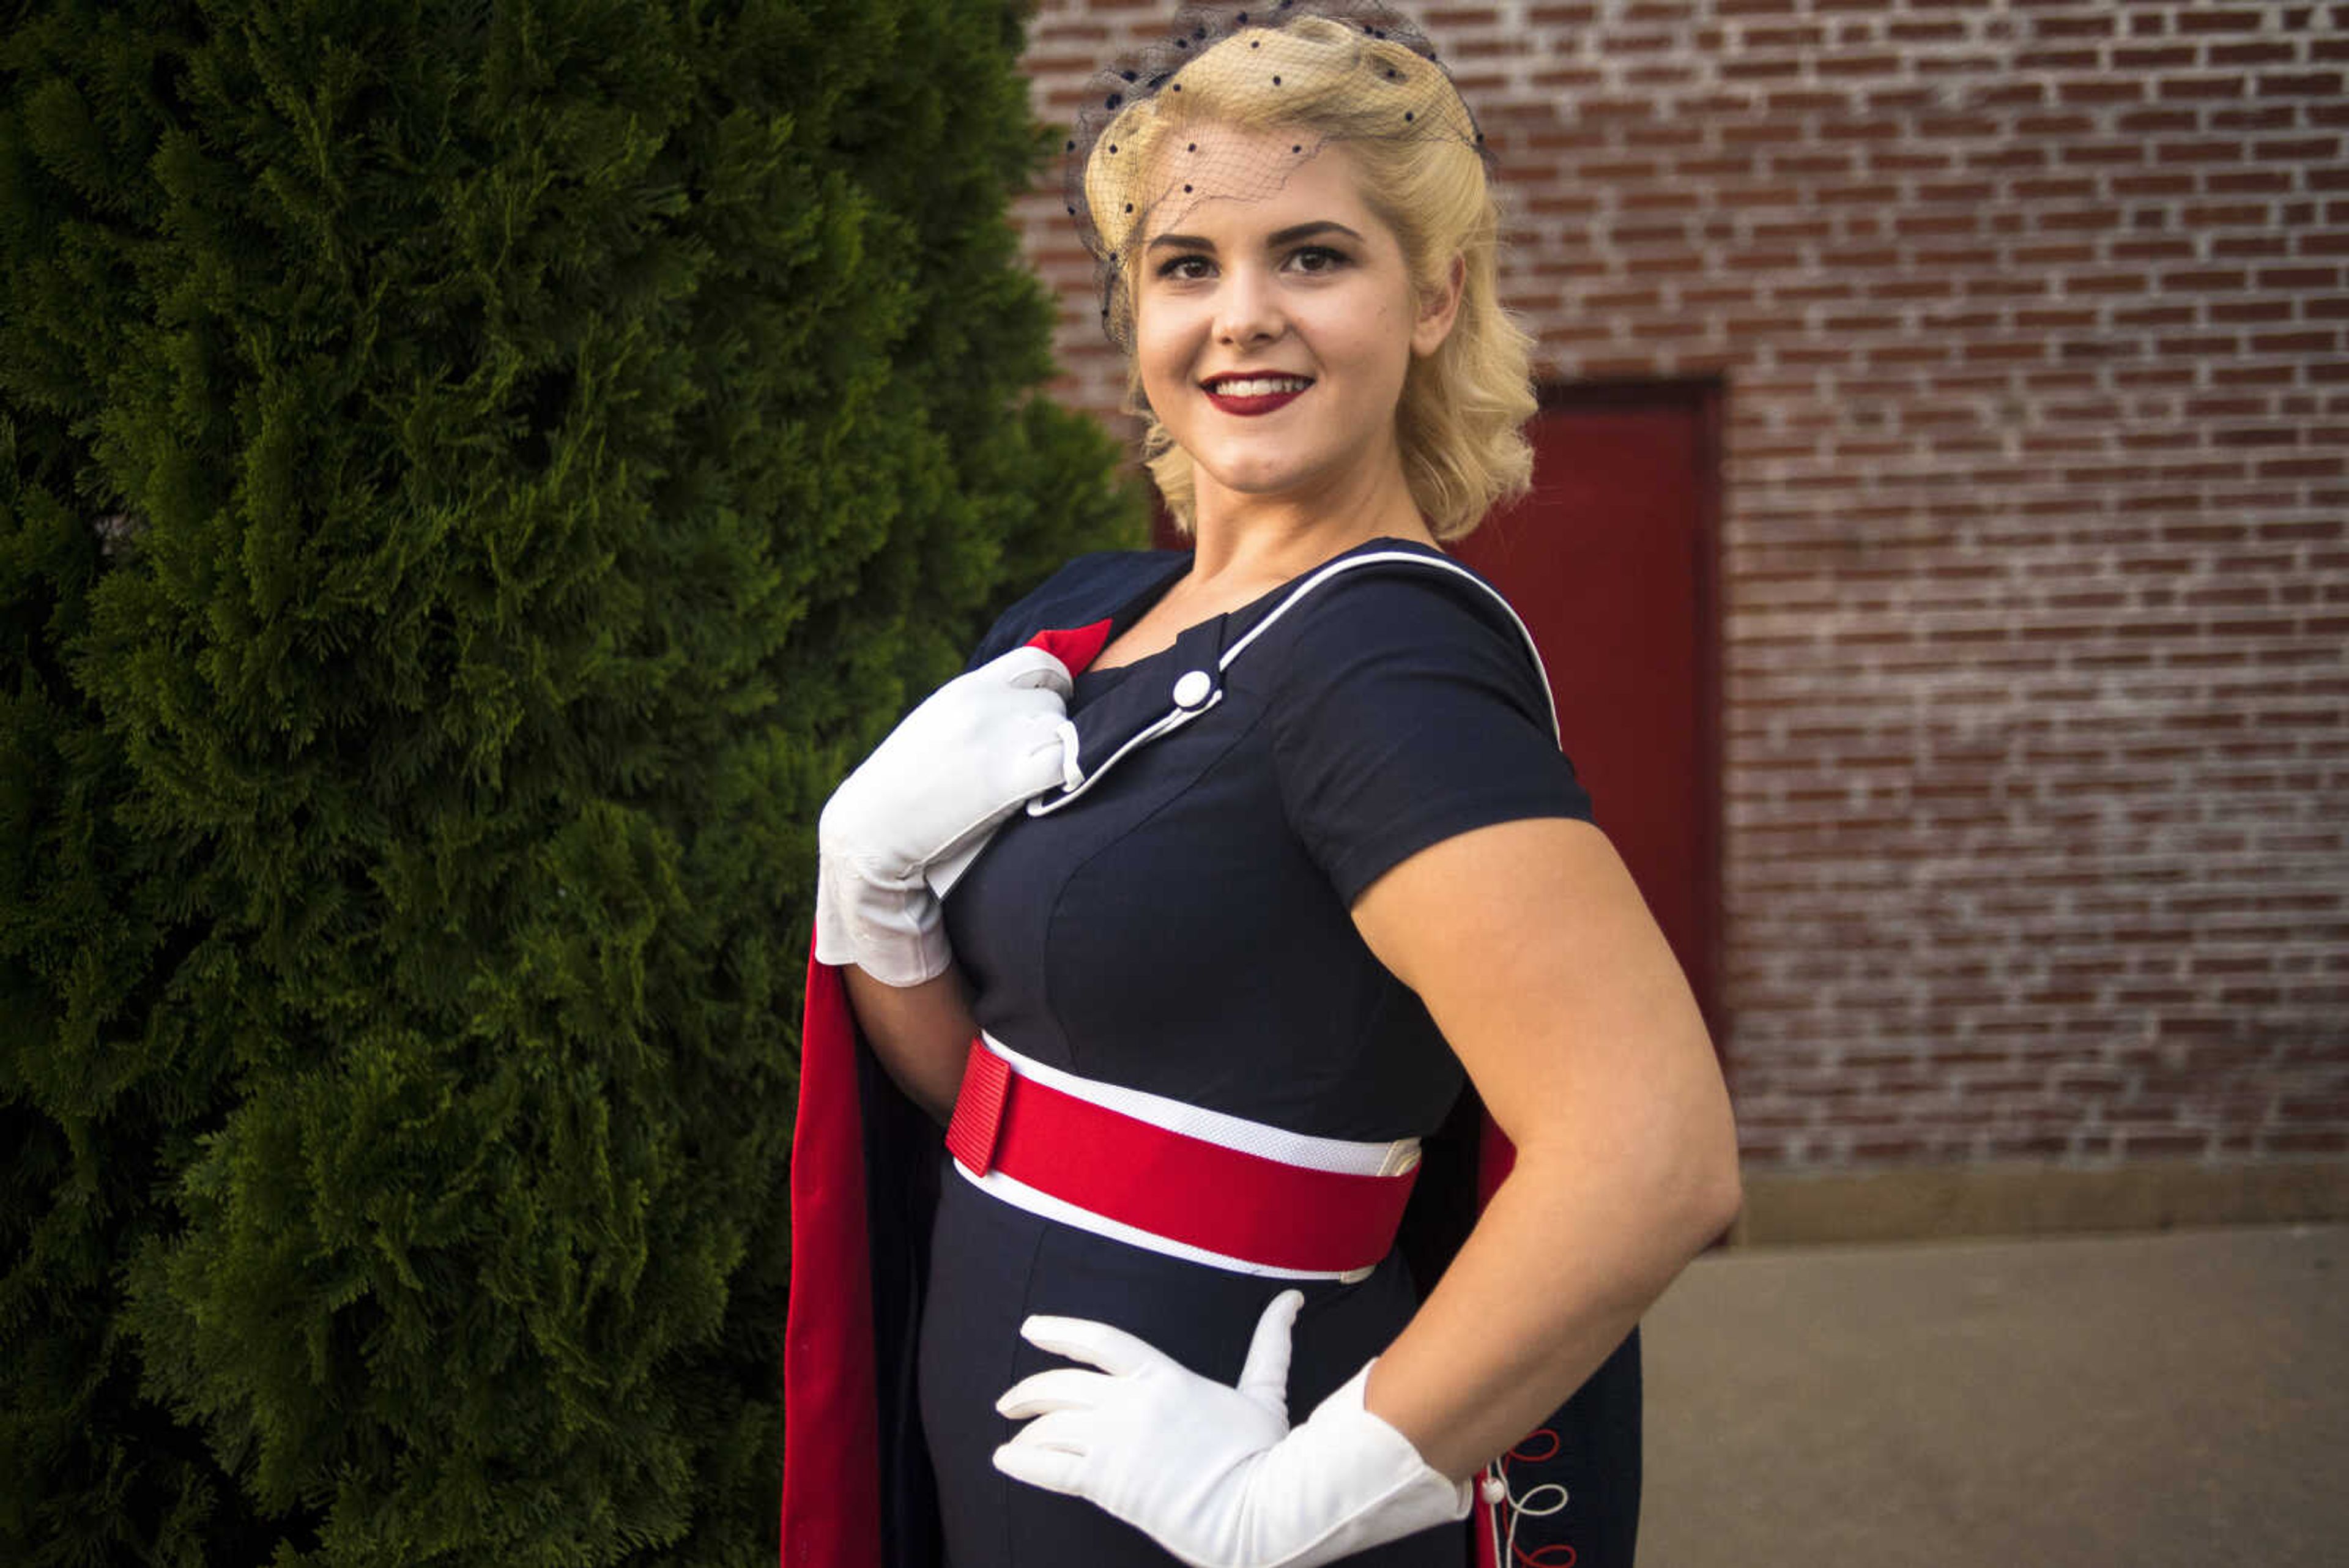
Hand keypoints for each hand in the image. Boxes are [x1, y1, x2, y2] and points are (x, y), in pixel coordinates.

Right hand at [814, 644, 1072, 984]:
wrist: (873, 825)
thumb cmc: (905, 783)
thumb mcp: (938, 723)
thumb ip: (978, 708)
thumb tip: (1021, 705)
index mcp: (968, 688)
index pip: (1038, 660)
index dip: (1055, 682)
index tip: (1054, 704)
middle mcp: (987, 704)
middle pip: (1054, 701)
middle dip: (1051, 727)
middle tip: (1034, 758)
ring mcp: (1000, 738)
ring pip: (1064, 729)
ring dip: (1059, 753)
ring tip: (1035, 778)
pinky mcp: (1011, 778)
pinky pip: (1068, 762)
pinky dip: (1070, 775)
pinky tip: (1054, 791)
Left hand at [993, 1291, 1470, 1567]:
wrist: (1259, 1512)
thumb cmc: (1264, 1453)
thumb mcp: (1264, 1391)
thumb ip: (1269, 1344)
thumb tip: (1292, 1302)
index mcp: (1163, 1376)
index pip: (1098, 1341)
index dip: (1060, 1331)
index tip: (1031, 1329)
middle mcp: (1130, 1404)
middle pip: (1062, 1386)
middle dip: (1029, 1391)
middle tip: (1009, 1400)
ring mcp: (1115, 1444)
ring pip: (1052, 1427)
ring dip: (1025, 1429)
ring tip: (1010, 1434)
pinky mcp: (1108, 1485)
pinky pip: (1050, 1470)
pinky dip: (1022, 1464)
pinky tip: (1004, 1459)